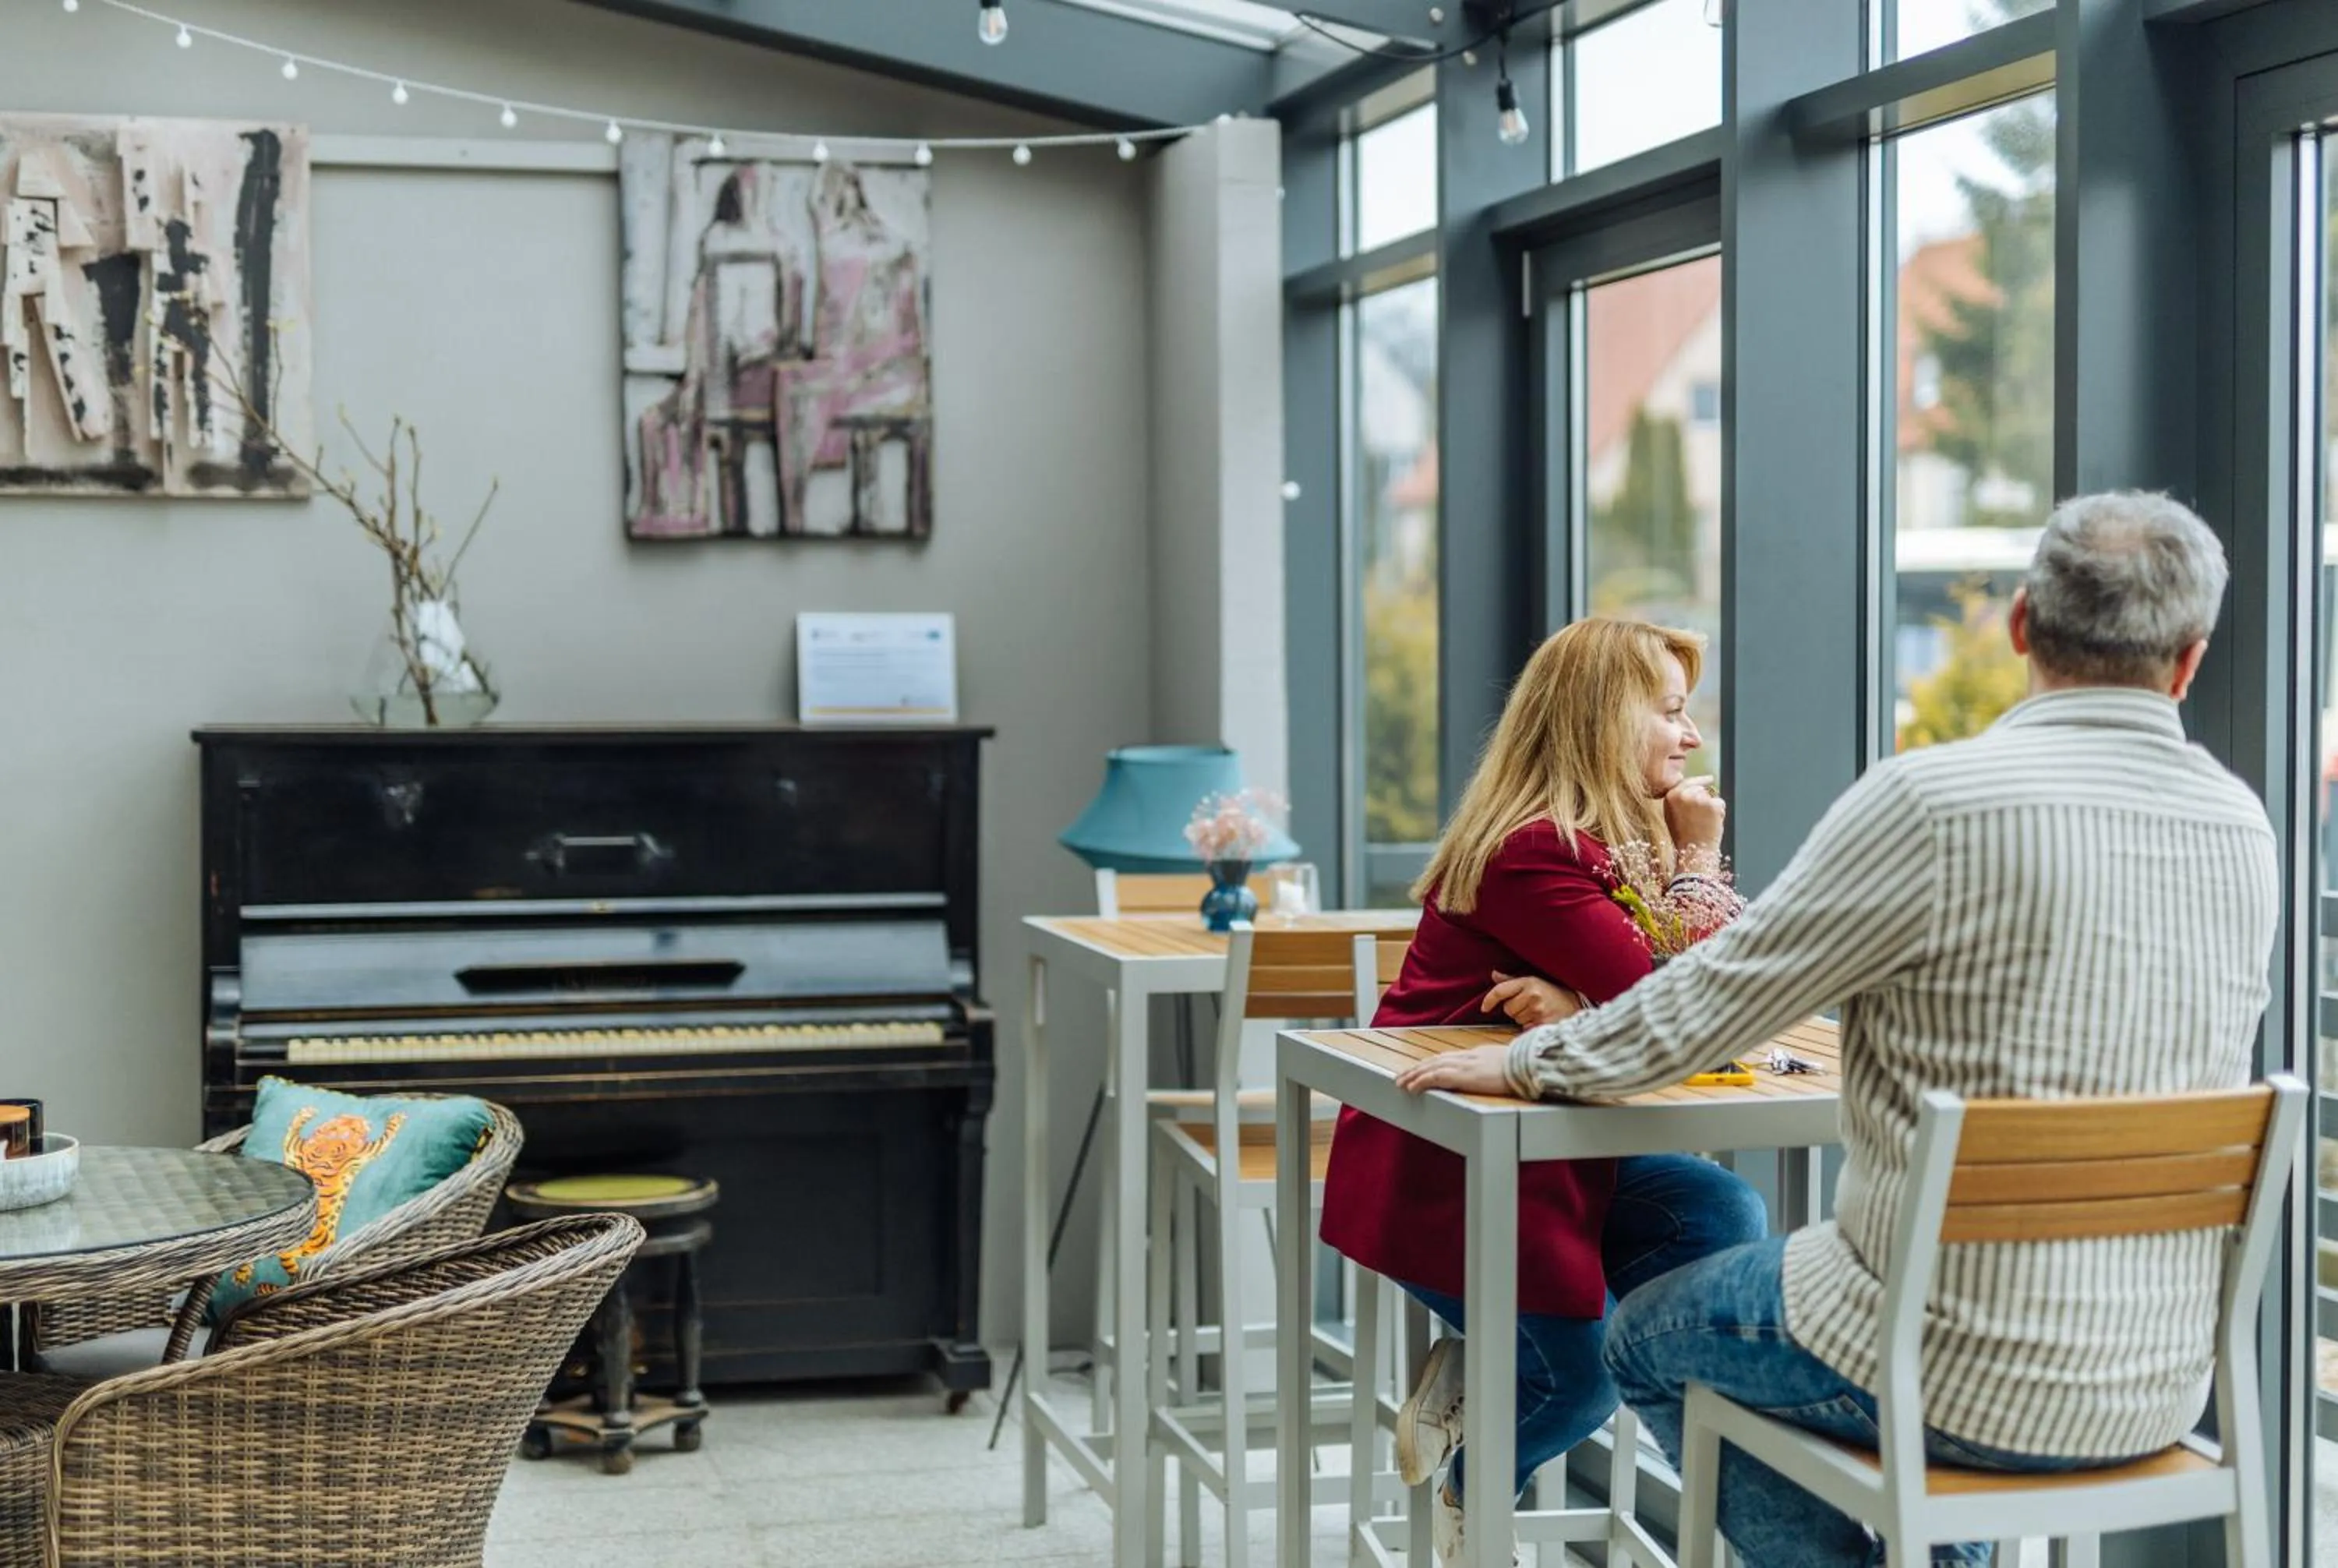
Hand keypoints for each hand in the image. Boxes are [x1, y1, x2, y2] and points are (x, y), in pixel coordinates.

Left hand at [1395, 1044, 1517, 1097]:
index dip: (1431, 1063)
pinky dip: (1421, 1081)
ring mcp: (1465, 1065)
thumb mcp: (1507, 1065)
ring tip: (1400, 1083)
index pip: (1448, 1057)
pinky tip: (1411, 1088)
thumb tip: (1497, 1074)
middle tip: (1402, 1077)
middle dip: (1417, 1068)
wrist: (1530, 1064)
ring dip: (1413, 1075)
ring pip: (1431, 1067)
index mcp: (1477, 1054)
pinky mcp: (1464, 1075)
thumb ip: (1496, 1068)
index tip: (1421, 1069)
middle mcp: (1467, 1057)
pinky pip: (1436, 1077)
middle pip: (1435, 1060)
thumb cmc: (1524, 1067)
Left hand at [1480, 971, 1581, 1028]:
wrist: (1576, 1003)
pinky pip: (1525, 1028)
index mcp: (1528, 982)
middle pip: (1508, 1009)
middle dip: (1515, 1009)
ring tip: (1537, 1012)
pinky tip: (1540, 1020)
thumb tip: (1494, 974)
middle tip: (1529, 1005)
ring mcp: (1538, 1010)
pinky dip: (1530, 1026)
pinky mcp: (1543, 1023)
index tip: (1484, 1008)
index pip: (1500, 991)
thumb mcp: (1533, 981)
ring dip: (1523, 1018)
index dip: (1489, 1000)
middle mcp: (1532, 995)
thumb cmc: (1552, 992)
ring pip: (1516, 1020)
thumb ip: (1511, 980)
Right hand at [1665, 775, 1725, 859]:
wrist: (1694, 853)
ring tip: (1703, 824)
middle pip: (1701, 789)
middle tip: (1701, 819)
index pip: (1687, 782)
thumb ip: (1679, 800)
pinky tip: (1711, 825)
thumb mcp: (1673, 815)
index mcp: (1670, 796)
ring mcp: (1699, 799)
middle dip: (1705, 800)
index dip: (1700, 780)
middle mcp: (1683, 794)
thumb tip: (1692, 788)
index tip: (1709, 778)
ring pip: (1712, 796)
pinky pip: (1720, 804)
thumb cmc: (1684, 838)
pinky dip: (1720, 814)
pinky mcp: (1713, 805)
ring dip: (1712, 808)